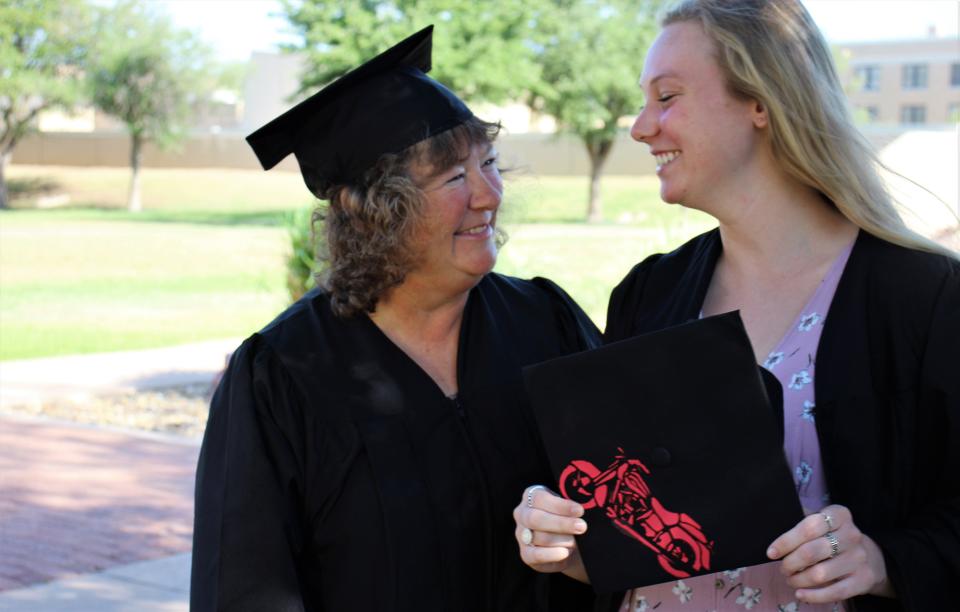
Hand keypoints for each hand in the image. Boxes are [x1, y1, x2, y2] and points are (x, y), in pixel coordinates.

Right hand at [513, 484, 589, 582]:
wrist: (569, 542)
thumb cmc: (568, 518)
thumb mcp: (569, 507)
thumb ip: (572, 506)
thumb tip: (583, 508)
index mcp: (531, 496)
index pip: (539, 498)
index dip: (560, 505)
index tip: (580, 511)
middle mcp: (522, 514)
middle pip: (536, 518)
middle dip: (562, 524)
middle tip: (582, 527)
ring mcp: (521, 535)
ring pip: (539, 537)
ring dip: (562, 540)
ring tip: (577, 542)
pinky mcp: (526, 554)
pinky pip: (535, 555)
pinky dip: (551, 554)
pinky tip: (564, 553)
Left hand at [767, 504, 894, 602]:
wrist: (869, 556)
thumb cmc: (834, 537)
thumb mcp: (823, 523)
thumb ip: (803, 525)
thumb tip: (774, 534)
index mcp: (839, 515)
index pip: (809, 527)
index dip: (786, 541)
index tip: (771, 553)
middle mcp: (852, 535)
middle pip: (812, 551)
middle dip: (790, 563)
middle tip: (783, 569)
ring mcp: (859, 558)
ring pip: (820, 573)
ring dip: (799, 580)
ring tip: (790, 579)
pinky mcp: (864, 579)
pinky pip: (835, 592)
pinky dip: (814, 596)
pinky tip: (800, 594)